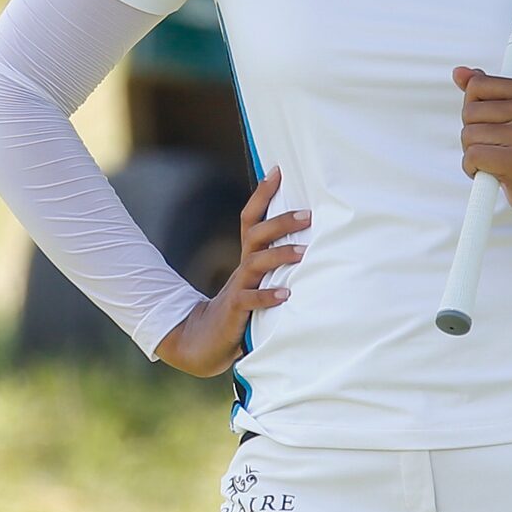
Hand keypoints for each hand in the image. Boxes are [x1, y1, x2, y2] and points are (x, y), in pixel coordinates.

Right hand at [155, 168, 306, 377]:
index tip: (277, 170)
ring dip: (279, 256)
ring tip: (303, 252)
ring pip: (256, 264)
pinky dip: (268, 296)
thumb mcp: (257, 283)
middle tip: (308, 215)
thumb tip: (308, 241)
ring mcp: (237, 288)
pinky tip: (286, 295)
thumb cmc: (240, 309)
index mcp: (247, 258)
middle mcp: (242, 268)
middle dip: (281, 222)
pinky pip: (251, 300)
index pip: (251, 218)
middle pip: (257, 235)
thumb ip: (274, 265)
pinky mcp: (235, 311)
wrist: (203, 342)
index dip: (262, 194)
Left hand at [453, 65, 511, 224]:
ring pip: (468, 135)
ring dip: (473, 152)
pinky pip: (472, 157)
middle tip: (495, 144)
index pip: (477, 85)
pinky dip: (472, 168)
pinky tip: (491, 172)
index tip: (492, 121)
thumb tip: (459, 72)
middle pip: (469, 112)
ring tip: (496, 158)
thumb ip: (484, 90)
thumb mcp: (510, 112)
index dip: (474, 107)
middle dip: (472, 132)